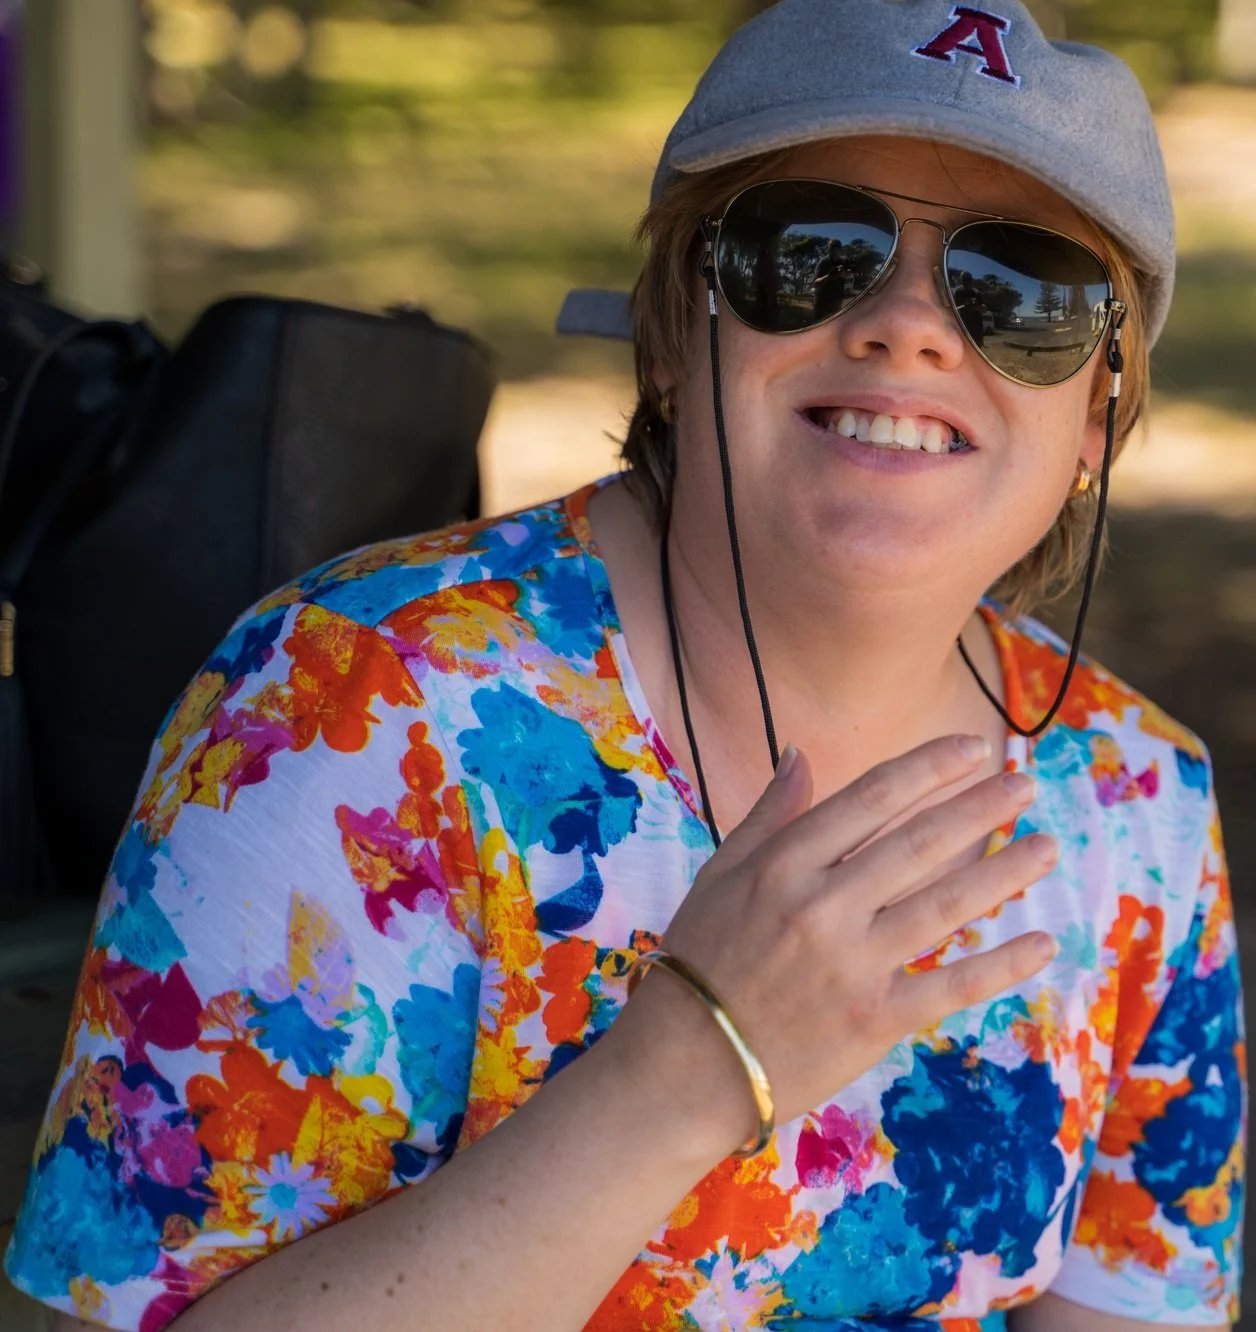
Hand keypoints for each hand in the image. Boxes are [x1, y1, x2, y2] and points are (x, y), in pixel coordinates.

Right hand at [613, 736, 1055, 1154]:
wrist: (686, 1064)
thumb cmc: (702, 958)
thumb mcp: (720, 874)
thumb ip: (769, 814)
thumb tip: (799, 753)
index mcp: (782, 864)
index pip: (870, 798)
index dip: (928, 768)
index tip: (971, 747)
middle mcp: (821, 906)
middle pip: (918, 843)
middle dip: (979, 807)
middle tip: (1024, 782)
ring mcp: (852, 964)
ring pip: (945, 905)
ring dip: (1004, 872)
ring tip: (1046, 847)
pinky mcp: (873, 1020)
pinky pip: (950, 986)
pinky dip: (1000, 965)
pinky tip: (1041, 941)